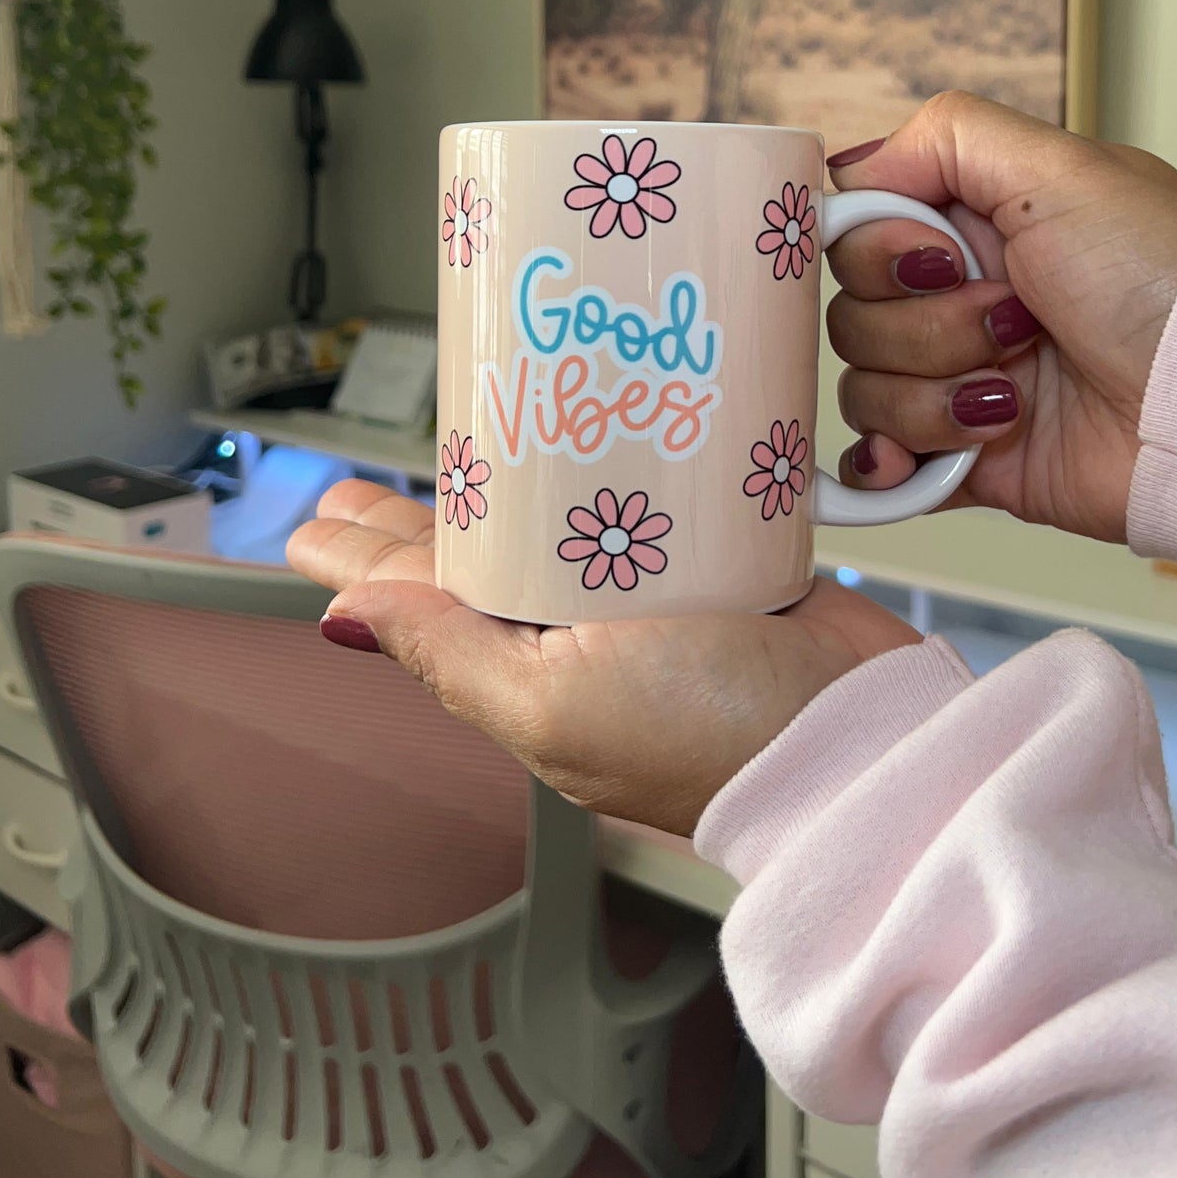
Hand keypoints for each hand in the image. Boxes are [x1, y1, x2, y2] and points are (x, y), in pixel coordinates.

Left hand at [286, 482, 921, 834]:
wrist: (858, 737)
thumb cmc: (711, 740)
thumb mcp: (555, 704)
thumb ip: (453, 655)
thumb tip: (345, 617)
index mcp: (523, 677)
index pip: (419, 608)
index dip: (364, 560)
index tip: (318, 520)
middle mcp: (576, 639)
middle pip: (475, 559)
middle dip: (415, 518)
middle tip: (358, 481)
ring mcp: (645, 598)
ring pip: (555, 524)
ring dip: (507, 481)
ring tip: (455, 446)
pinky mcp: (716, 560)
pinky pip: (646, 503)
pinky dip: (611, 468)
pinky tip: (586, 437)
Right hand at [828, 92, 1176, 542]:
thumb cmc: (1166, 282)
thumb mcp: (1063, 170)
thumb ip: (946, 138)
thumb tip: (850, 169)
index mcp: (976, 225)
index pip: (856, 230)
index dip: (880, 250)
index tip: (940, 258)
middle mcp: (960, 299)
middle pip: (852, 313)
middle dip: (926, 326)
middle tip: (1014, 321)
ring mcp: (960, 383)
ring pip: (863, 390)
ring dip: (933, 396)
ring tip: (1016, 395)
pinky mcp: (969, 460)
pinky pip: (880, 467)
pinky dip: (888, 466)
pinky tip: (917, 462)